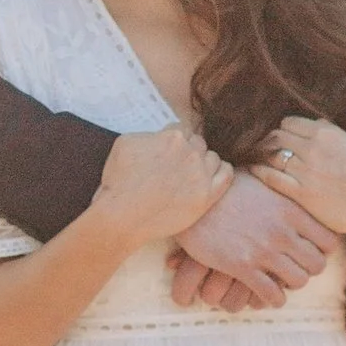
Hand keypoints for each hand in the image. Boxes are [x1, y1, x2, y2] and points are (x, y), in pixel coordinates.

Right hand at [93, 125, 232, 249]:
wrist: (122, 215)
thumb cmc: (119, 181)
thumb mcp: (125, 143)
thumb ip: (148, 135)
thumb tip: (158, 137)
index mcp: (172, 137)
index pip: (181, 131)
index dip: (172, 142)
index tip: (166, 153)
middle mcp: (191, 152)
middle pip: (198, 143)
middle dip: (187, 151)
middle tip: (175, 167)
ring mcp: (201, 175)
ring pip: (212, 158)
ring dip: (203, 162)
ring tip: (190, 175)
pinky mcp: (207, 196)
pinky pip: (227, 175)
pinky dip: (222, 171)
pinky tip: (212, 176)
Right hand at [166, 168, 338, 310]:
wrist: (192, 196)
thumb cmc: (225, 185)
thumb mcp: (260, 178)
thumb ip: (280, 185)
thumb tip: (291, 178)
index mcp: (290, 210)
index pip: (328, 241)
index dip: (321, 250)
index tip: (308, 250)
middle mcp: (282, 231)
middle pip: (317, 265)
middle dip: (307, 270)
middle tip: (293, 268)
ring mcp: (263, 250)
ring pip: (298, 281)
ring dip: (289, 285)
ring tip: (278, 281)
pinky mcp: (242, 266)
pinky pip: (271, 295)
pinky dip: (272, 299)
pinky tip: (264, 294)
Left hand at [254, 116, 345, 240]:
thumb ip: (330, 132)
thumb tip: (313, 123)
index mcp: (326, 134)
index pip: (288, 122)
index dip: (282, 130)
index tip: (280, 138)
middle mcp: (313, 148)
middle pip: (275, 136)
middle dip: (269, 142)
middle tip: (263, 149)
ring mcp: (306, 171)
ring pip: (270, 154)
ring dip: (261, 155)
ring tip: (255, 158)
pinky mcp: (301, 193)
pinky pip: (270, 176)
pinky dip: (259, 170)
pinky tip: (254, 169)